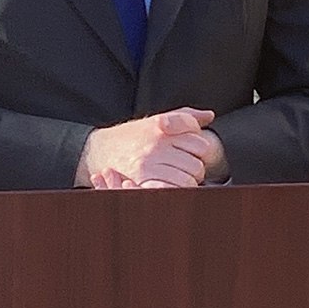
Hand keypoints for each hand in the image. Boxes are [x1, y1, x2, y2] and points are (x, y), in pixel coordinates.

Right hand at [76, 108, 216, 187]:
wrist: (99, 149)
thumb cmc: (132, 136)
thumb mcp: (157, 120)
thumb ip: (184, 116)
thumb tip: (209, 116)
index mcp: (163, 127)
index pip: (201, 143)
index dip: (199, 150)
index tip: (190, 152)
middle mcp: (157, 144)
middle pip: (198, 163)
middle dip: (194, 168)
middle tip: (182, 167)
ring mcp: (149, 162)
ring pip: (189, 179)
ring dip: (187, 181)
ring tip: (175, 177)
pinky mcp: (142, 179)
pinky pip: (173, 189)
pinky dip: (175, 191)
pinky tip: (169, 186)